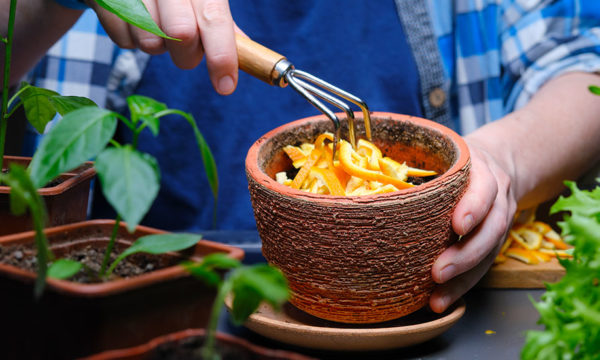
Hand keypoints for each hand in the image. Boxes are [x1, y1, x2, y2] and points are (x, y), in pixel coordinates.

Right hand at [88, 0, 237, 94]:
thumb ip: (218, 23)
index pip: (215, 19)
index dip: (222, 56)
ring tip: (154, 28)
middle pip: (182, 35)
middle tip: (182, 48)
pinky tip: (132, 22)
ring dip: (156, 47)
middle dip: (185, 55)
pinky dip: (131, 41)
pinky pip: (123, 42)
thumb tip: (248, 53)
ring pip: (150, 43)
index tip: (226, 86)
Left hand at [429, 139, 516, 312]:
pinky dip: (462, 286)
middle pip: (490, 228)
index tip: (457, 225)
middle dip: (465, 254)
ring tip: (438, 297)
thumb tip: (367, 171)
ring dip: (463, 278)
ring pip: (489, 253)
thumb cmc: (456, 160)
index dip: (473, 207)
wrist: (499, 161)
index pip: (484, 188)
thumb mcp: (445, 152)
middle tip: (438, 272)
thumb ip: (414, 160)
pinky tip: (441, 300)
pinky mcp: (495, 241)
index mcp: (481, 170)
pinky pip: (483, 267)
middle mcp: (496, 197)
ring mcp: (499, 220)